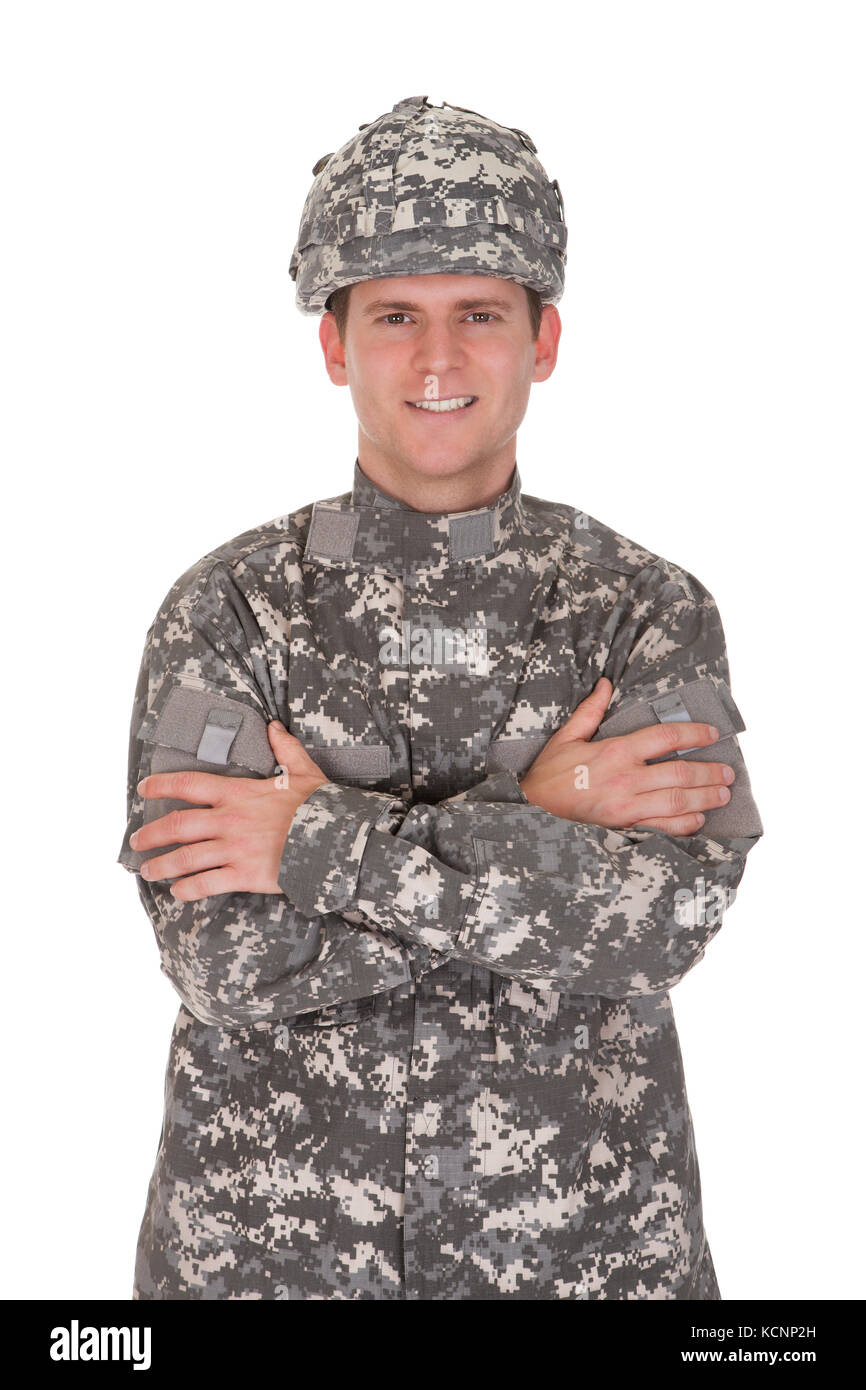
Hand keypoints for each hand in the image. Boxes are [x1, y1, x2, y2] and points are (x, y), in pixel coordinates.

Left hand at [129, 721, 328, 899]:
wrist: (339, 840)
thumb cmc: (321, 807)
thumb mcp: (304, 772)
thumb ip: (285, 749)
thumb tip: (274, 727)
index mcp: (239, 793)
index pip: (188, 784)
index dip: (160, 785)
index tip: (143, 790)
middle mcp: (230, 820)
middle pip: (176, 825)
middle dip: (150, 834)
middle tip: (135, 841)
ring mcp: (235, 849)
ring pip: (184, 858)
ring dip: (160, 865)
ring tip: (147, 870)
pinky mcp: (245, 875)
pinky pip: (206, 884)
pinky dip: (187, 890)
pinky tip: (178, 892)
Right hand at [518, 677, 734, 835]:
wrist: (532, 809)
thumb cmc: (549, 773)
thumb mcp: (566, 737)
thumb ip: (590, 711)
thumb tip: (605, 684)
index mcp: (615, 751)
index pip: (665, 737)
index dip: (693, 733)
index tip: (712, 734)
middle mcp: (626, 777)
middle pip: (680, 772)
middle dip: (709, 772)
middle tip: (728, 772)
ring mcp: (627, 804)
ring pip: (677, 800)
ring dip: (705, 797)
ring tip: (723, 794)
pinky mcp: (624, 826)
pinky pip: (662, 827)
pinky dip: (684, 825)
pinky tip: (698, 820)